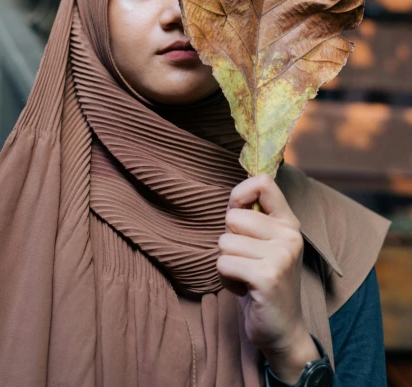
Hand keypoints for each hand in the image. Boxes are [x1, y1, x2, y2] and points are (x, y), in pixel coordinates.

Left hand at [216, 175, 319, 382]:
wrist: (283, 330)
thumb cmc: (264, 280)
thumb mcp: (264, 243)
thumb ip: (251, 217)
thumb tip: (233, 194)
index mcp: (289, 222)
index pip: (263, 183)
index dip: (240, 193)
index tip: (236, 213)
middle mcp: (290, 235)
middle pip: (233, 217)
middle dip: (229, 241)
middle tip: (246, 260)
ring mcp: (281, 256)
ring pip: (225, 242)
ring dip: (227, 262)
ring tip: (246, 276)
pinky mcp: (268, 277)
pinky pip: (224, 263)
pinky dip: (226, 279)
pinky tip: (244, 289)